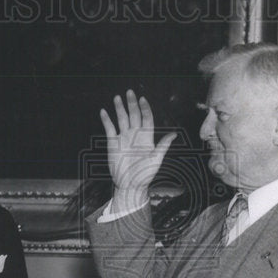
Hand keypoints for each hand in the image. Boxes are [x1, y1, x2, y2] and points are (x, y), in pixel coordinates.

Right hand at [99, 90, 175, 213]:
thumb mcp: (156, 160)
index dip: (145, 108)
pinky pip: (109, 129)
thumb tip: (174, 134)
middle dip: (131, 104)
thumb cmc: (145, 175)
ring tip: (117, 97)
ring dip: (119, 108)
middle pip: (134, 115)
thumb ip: (163, 145)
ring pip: (121, 119)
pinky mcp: (113, 143)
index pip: (146, 118)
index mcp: (146, 138)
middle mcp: (135, 135)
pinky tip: (104, 111)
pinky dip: (106, 120)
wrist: (130, 186)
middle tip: (129, 92)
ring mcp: (123, 138)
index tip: (142, 99)